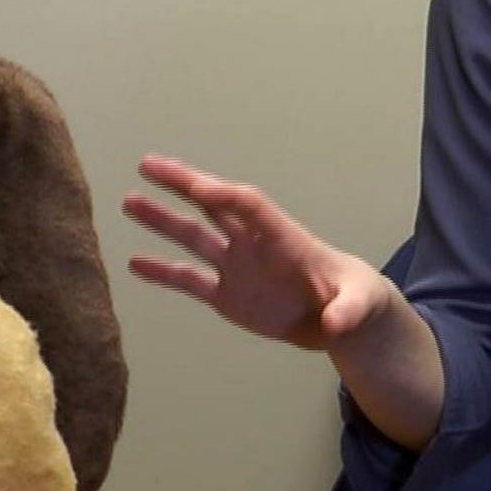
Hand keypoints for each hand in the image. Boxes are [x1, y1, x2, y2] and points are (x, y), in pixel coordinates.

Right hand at [123, 155, 394, 351]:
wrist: (341, 320)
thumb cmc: (355, 299)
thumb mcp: (360, 304)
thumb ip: (348, 311)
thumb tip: (336, 325)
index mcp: (285, 237)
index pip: (250, 205)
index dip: (225, 195)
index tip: (197, 187)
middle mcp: (254, 244)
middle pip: (213, 204)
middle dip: (182, 183)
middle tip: (147, 164)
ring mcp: (237, 267)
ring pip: (193, 236)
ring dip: (162, 219)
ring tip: (129, 201)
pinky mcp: (227, 295)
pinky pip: (189, 280)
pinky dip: (162, 271)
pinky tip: (133, 262)